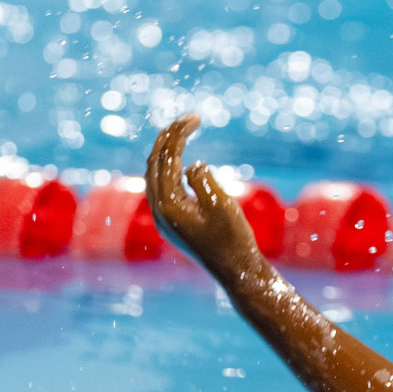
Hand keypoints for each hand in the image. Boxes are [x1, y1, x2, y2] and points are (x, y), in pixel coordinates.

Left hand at [144, 114, 261, 278]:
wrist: (238, 273)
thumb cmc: (234, 240)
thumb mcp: (222, 204)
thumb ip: (202, 179)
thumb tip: (191, 165)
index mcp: (168, 205)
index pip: (167, 159)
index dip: (179, 135)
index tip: (195, 118)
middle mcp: (160, 211)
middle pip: (154, 163)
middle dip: (168, 139)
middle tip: (186, 120)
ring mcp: (164, 219)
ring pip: (154, 176)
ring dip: (165, 153)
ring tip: (177, 134)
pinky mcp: (172, 224)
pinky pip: (161, 188)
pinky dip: (167, 169)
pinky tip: (179, 164)